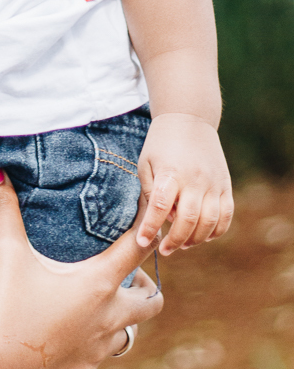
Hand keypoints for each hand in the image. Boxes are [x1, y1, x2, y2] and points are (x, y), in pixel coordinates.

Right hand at [0, 172, 162, 368]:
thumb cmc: (3, 308)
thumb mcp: (4, 253)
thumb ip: (3, 211)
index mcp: (97, 284)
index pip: (136, 250)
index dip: (147, 229)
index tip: (153, 218)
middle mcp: (107, 320)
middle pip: (150, 303)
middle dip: (145, 288)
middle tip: (127, 277)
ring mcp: (97, 355)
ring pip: (124, 336)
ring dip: (116, 321)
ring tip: (94, 310)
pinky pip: (94, 363)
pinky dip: (85, 351)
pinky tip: (61, 344)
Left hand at [136, 112, 233, 254]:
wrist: (189, 118)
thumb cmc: (161, 143)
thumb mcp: (146, 162)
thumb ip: (150, 191)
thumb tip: (161, 220)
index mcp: (171, 172)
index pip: (160, 207)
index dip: (150, 227)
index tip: (142, 241)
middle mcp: (195, 179)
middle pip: (188, 220)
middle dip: (174, 240)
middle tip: (165, 250)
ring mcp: (213, 183)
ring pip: (209, 222)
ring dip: (196, 239)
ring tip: (182, 244)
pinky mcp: (225, 185)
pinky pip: (226, 216)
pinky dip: (216, 231)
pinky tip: (203, 236)